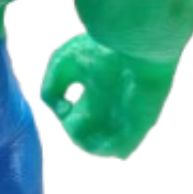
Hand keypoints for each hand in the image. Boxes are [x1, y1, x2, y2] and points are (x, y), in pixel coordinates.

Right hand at [40, 35, 175, 158]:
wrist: (137, 43)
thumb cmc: (100, 49)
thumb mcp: (63, 63)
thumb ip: (51, 88)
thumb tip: (62, 112)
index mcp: (98, 88)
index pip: (81, 114)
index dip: (67, 118)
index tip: (64, 105)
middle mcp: (113, 104)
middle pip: (93, 133)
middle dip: (77, 135)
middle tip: (73, 122)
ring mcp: (128, 116)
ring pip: (107, 146)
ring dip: (90, 146)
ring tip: (83, 132)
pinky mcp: (140, 125)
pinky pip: (123, 149)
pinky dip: (106, 150)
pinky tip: (98, 136)